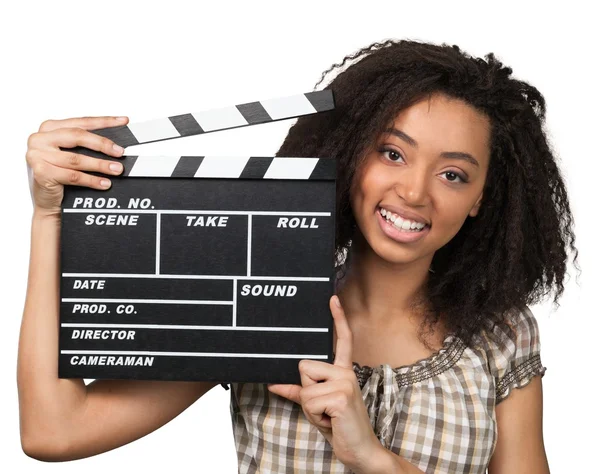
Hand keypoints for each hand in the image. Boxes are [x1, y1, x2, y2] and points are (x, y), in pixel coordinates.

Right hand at [26, 116, 128, 216]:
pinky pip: (73, 176)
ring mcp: (38, 154)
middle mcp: (41, 138)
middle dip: (102, 144)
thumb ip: (86, 145)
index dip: (104, 121)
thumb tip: (115, 145)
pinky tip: (104, 183)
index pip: (81, 122)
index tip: (122, 122)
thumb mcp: (71, 154)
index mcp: (50, 128)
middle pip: (77, 136)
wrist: (48, 200)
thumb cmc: (60, 174)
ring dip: (100, 165)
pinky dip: (91, 180)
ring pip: (76, 159)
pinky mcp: (41, 172)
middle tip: (120, 151)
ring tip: (116, 169)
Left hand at [267, 295, 384, 472]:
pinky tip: (331, 421)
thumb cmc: (339, 426)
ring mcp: (345, 382)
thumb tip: (274, 384)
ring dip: (309, 407)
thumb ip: (298, 392)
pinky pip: (308, 400)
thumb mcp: (316, 406)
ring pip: (304, 386)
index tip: (332, 298)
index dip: (337, 318)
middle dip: (306, 392)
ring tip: (327, 416)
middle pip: (303, 367)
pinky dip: (314, 416)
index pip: (341, 340)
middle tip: (323, 409)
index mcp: (342, 371)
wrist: (359, 450)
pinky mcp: (341, 396)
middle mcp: (345, 372)